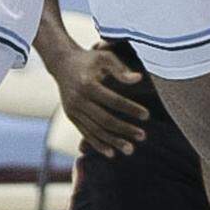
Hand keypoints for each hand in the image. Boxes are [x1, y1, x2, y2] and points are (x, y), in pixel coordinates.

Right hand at [45, 39, 147, 159]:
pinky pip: (86, 133)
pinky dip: (98, 144)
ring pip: (95, 130)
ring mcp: (73, 110)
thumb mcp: (104, 56)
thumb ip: (120, 68)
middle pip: (105, 119)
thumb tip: (138, 79)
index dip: (130, 109)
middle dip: (125, 129)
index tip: (147, 115)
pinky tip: (111, 153)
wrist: (62, 64)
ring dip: (113, 141)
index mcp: (87, 84)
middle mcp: (78, 99)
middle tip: (143, 136)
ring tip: (130, 149)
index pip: (113, 100)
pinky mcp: (71, 117)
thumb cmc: (89, 59)